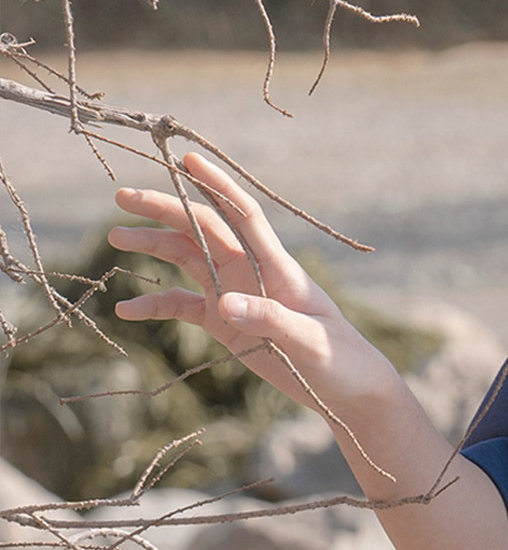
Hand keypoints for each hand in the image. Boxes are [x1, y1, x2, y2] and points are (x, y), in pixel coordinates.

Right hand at [107, 150, 399, 422]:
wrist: (349, 390)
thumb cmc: (340, 359)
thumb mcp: (309, 341)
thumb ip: (270, 319)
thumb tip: (225, 303)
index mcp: (278, 266)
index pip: (243, 214)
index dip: (217, 184)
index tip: (187, 159)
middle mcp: (252, 272)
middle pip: (202, 228)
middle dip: (164, 209)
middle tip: (122, 197)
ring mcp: (236, 295)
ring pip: (187, 258)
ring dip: (153, 246)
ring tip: (115, 237)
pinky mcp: (226, 323)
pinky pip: (183, 306)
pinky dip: (155, 305)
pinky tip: (126, 310)